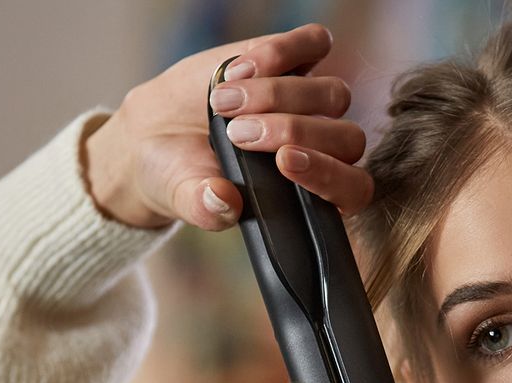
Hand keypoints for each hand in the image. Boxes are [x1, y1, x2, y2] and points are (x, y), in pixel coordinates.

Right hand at [83, 22, 372, 229]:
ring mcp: (314, 102)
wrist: (159, 133)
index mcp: (312, 193)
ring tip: (222, 103)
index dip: (329, 174)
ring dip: (279, 95)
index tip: (283, 161)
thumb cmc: (182, 174)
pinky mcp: (296, 61)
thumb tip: (224, 202)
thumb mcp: (185, 195)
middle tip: (236, 134)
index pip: (353, 189)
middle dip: (292, 131)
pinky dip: (282, 52)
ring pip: (333, 94)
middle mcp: (323, 148)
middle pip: (347, 138)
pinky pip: (315, 45)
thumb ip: (206, 207)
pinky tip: (239, 68)